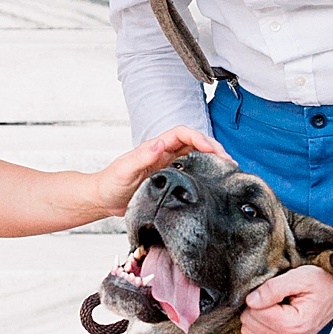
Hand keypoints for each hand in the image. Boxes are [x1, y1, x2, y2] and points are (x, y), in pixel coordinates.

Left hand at [90, 127, 217, 218]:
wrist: (103, 199)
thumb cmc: (110, 183)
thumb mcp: (125, 170)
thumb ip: (141, 157)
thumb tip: (160, 144)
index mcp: (155, 147)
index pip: (182, 134)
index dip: (200, 138)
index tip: (213, 150)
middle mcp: (164, 154)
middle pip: (195, 143)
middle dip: (213, 149)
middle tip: (229, 162)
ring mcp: (168, 167)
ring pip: (196, 157)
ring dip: (212, 161)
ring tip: (227, 171)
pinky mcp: (170, 180)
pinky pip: (191, 173)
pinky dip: (204, 174)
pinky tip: (213, 183)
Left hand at [241, 225, 332, 333]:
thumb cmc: (323, 281)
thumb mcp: (299, 276)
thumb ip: (272, 288)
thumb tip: (250, 301)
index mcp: (294, 326)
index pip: (254, 312)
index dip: (259, 296)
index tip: (277, 289)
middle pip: (248, 324)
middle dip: (258, 307)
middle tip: (278, 297)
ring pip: (249, 333)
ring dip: (258, 317)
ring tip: (278, 306)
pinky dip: (259, 329)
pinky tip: (273, 316)